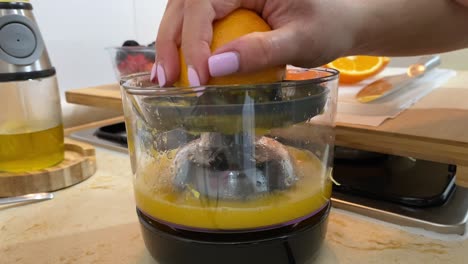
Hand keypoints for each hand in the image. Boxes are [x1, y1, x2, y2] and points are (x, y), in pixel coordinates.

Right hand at [153, 0, 357, 85]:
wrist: (341, 19)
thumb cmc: (329, 24)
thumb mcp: (300, 40)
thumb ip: (260, 51)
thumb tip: (215, 67)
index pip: (205, 4)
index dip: (194, 41)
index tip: (198, 79)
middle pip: (185, 4)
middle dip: (170, 42)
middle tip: (165, 80)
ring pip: (184, 11)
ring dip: (171, 42)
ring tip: (165, 76)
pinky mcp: (228, 5)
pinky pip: (197, 20)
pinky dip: (185, 42)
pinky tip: (180, 65)